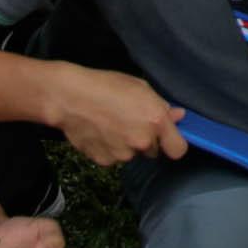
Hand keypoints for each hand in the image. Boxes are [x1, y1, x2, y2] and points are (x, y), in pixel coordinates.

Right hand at [44, 62, 188, 165]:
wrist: (70, 98)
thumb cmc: (106, 86)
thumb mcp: (139, 87)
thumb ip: (161, 105)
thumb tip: (177, 116)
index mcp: (156, 121)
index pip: (178, 150)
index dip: (173, 144)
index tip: (167, 138)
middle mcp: (142, 141)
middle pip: (153, 151)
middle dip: (146, 140)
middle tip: (130, 122)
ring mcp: (123, 154)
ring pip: (132, 154)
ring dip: (126, 145)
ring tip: (110, 125)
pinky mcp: (105, 162)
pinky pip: (113, 158)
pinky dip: (109, 149)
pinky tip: (100, 132)